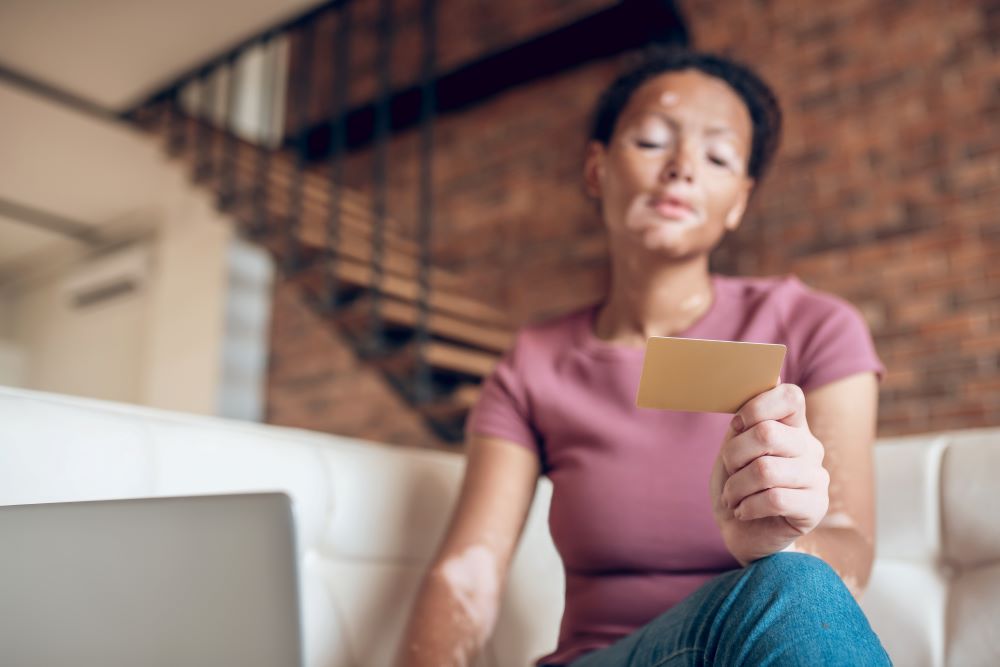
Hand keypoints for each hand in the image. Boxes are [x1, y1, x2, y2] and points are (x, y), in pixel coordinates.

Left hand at [709, 383, 829, 565]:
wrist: (741, 531)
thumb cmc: (737, 484)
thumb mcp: (734, 448)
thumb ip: (747, 418)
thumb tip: (771, 373)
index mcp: (792, 425)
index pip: (790, 396)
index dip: (757, 406)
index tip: (738, 424)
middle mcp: (810, 446)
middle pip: (767, 434)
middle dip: (734, 455)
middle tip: (730, 470)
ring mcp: (817, 477)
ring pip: (765, 470)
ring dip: (736, 486)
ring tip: (733, 496)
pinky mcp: (815, 507)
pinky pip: (775, 498)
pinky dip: (748, 506)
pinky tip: (744, 511)